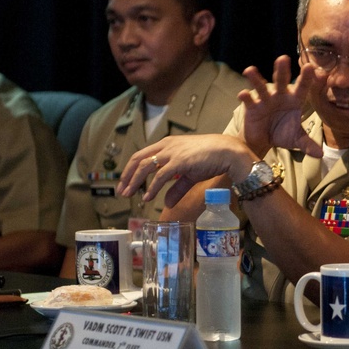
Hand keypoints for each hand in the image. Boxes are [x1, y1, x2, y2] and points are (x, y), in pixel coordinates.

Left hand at [117, 135, 257, 206]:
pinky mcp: (180, 162)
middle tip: (121, 191)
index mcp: (167, 144)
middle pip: (138, 159)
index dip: (130, 170)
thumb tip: (167, 203)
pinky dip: (152, 188)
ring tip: (128, 194)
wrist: (227, 151)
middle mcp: (166, 146)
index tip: (125, 183)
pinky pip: (160, 176)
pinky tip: (147, 197)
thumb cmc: (210, 158)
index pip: (141, 155)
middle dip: (127, 176)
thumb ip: (177, 188)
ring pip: (145, 166)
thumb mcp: (190, 174)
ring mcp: (172, 153)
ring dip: (134, 181)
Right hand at [237, 56, 325, 157]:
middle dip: (282, 70)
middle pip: (281, 81)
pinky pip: (249, 100)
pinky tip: (243, 94)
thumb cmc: (283, 133)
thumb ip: (307, 144)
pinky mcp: (252, 107)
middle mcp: (280, 96)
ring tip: (250, 70)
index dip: (307, 78)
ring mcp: (265, 100)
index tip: (311, 67)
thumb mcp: (296, 139)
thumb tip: (321, 155)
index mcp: (294, 100)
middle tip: (283, 58)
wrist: (264, 141)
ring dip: (256, 78)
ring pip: (261, 87)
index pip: (302, 88)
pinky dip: (246, 97)